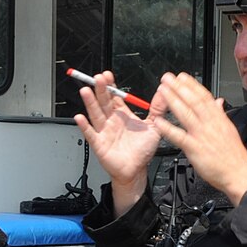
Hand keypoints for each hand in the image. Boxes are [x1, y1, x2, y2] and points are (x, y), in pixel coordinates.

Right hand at [73, 70, 164, 215]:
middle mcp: (111, 121)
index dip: (110, 86)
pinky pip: (90, 133)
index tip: (108, 76)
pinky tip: (80, 118)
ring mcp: (104, 132)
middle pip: (103, 102)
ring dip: (90, 103)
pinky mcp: (99, 144)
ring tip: (86, 92)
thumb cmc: (142, 150)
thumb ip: (158, 108)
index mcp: (122, 115)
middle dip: (100, 90)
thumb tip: (166, 92)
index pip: (114, 96)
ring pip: (95, 114)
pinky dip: (84, 126)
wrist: (136, 170)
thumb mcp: (154, 126)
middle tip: (98, 79)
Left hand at [152, 72, 246, 206]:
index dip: (192, 85)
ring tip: (162, 91)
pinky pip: (179, 137)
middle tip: (167, 78)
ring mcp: (203, 135)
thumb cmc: (233, 156)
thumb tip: (218, 102)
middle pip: (194, 101)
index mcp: (219, 119)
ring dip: (173, 100)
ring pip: (186, 114)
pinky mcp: (195, 148)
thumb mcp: (229, 130)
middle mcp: (211, 124)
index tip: (182, 76)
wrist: (239, 174)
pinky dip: (168, 128)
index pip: (204, 97)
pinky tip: (158, 121)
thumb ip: (220, 115)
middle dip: (179, 87)